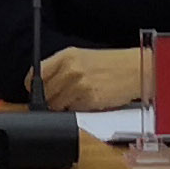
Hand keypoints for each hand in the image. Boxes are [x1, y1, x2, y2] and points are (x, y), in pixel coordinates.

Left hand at [35, 45, 150, 112]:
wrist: (136, 69)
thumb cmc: (113, 65)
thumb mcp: (84, 57)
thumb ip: (62, 68)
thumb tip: (44, 86)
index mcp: (66, 56)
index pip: (37, 74)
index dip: (34, 87)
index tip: (35, 93)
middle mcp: (70, 69)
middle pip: (45, 93)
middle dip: (50, 100)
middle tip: (62, 99)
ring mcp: (79, 85)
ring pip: (57, 106)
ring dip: (65, 107)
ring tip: (80, 99)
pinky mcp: (89, 100)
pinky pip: (73, 112)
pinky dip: (79, 111)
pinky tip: (90, 102)